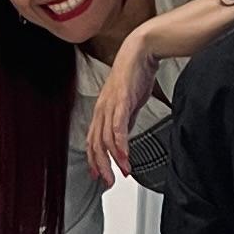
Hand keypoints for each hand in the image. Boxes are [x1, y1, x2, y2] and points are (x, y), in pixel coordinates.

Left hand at [85, 33, 158, 183]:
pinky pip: (118, 127)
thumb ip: (125, 120)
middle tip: (109, 181)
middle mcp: (102, 110)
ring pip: (106, 139)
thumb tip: (125, 136)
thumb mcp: (128, 103)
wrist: (140, 52)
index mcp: (102, 111)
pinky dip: (121, 144)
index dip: (94, 160)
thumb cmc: (134, 74)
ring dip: (114, 159)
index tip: (99, 175)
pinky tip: (124, 155)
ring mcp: (109, 106)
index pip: (93, 141)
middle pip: (96, 145)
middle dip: (102, 166)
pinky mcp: (121, 101)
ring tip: (122, 172)